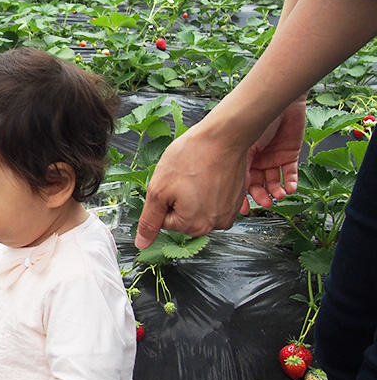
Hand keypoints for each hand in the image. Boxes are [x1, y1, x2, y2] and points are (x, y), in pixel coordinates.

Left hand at [134, 119, 253, 248]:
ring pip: (197, 208)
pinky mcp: (236, 199)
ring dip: (193, 194)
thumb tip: (142, 243)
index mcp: (195, 225)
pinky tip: (208, 173)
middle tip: (184, 178)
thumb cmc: (192, 157)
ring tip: (197, 174)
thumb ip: (149, 221)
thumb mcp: (159, 190)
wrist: (223, 136)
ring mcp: (229, 212)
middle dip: (178, 199)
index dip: (163, 200)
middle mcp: (216, 224)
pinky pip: (213, 200)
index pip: (165, 222)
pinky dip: (208, 189)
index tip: (171, 184)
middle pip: (183, 217)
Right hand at [244, 96, 305, 208]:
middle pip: (256, 183)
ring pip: (273, 181)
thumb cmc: (258, 118)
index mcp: (240, 156)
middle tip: (264, 203)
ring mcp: (272, 157)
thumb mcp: (244, 145)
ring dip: (276, 191)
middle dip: (260, 195)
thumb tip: (232, 187)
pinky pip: (290, 174)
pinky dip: (290, 183)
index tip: (243, 209)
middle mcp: (255, 158)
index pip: (239, 180)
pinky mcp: (289, 155)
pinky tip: (289, 188)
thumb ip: (239, 165)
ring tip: (278, 195)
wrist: (281, 103)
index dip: (241, 196)